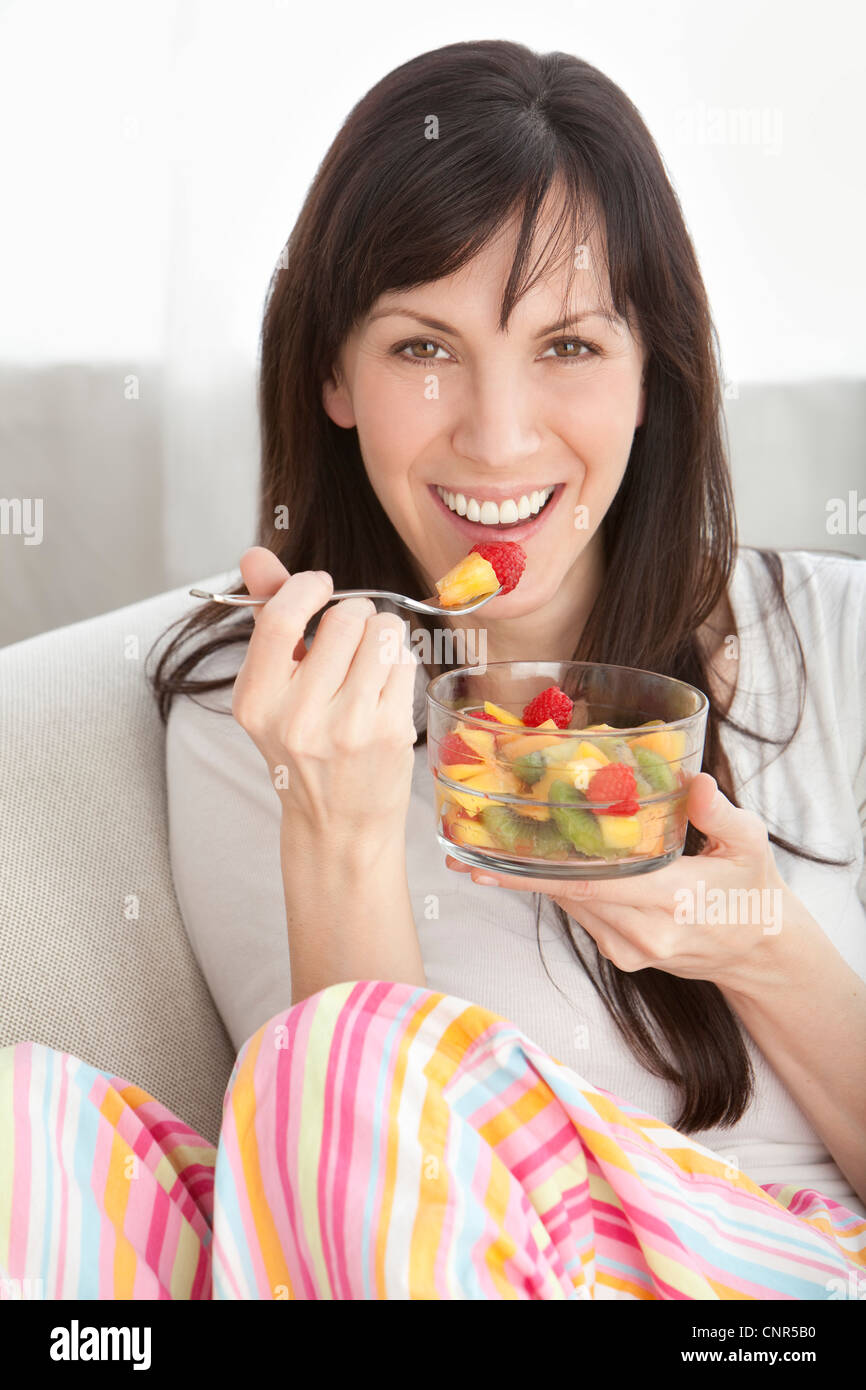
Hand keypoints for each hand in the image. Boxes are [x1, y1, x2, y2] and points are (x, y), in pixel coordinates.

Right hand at [231, 547, 417, 845]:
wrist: (337, 826)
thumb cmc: (304, 751)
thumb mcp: (271, 692)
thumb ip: (267, 619)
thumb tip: (255, 555)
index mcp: (256, 702)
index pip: (281, 618)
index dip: (307, 587)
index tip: (321, 589)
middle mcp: (297, 717)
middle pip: (345, 617)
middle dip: (354, 614)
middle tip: (350, 641)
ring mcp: (348, 727)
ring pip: (383, 631)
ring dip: (381, 634)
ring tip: (368, 664)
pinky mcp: (390, 732)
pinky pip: (406, 660)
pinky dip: (399, 663)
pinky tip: (385, 688)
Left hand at [446, 774, 796, 993]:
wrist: (758, 952)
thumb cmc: (753, 889)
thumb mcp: (752, 846)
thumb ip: (722, 815)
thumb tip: (695, 783)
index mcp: (672, 900)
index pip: (592, 884)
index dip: (537, 871)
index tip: (491, 859)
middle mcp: (643, 931)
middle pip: (566, 895)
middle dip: (513, 871)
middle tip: (464, 845)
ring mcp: (629, 948)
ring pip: (569, 906)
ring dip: (527, 878)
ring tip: (480, 849)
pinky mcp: (622, 956)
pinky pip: (580, 915)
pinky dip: (555, 888)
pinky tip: (527, 863)